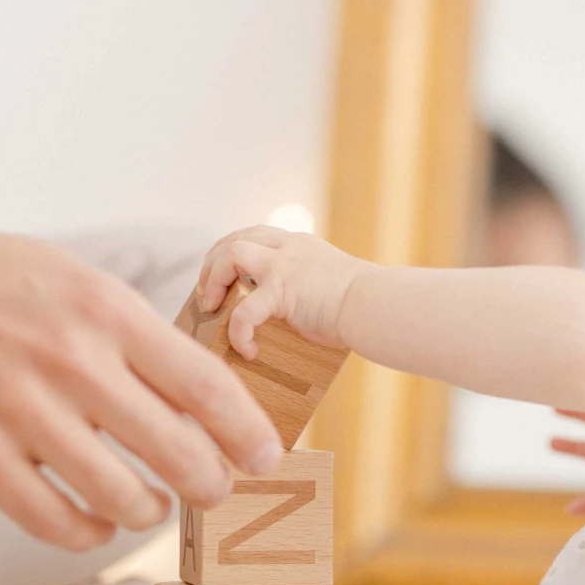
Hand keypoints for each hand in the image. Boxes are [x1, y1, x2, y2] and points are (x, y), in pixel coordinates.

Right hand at [0, 178, 282, 550]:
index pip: (206, 383)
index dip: (248, 431)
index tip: (267, 455)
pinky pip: (58, 521)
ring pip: (126, 497)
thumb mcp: (54, 271)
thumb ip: (118, 325)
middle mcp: (72, 360)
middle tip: (218, 492)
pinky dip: (87, 533)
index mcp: (101, 306)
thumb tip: (184, 380)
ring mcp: (22, 412)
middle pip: (182, 451)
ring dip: (148, 511)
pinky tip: (90, 520)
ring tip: (148, 504)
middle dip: (213, 483)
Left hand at [195, 226, 364, 357]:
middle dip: (212, 264)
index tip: (219, 271)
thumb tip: (299, 312)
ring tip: (212, 308)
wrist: (376, 305)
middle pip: (234, 239)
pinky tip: (247, 350)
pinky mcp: (283, 292)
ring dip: (214, 280)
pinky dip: (238, 332)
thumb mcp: (331, 280)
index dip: (228, 249)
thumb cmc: (362, 303)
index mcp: (298, 245)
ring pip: (231, 255)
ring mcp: (283, 267)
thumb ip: (309, 284)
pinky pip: (244, 312)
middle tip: (207, 294)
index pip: (253, 234)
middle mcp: (287, 249)